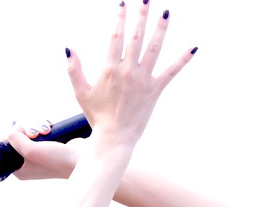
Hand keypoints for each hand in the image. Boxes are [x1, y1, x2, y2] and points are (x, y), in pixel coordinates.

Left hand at [8, 122, 79, 179]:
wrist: (83, 159)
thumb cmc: (58, 161)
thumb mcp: (31, 151)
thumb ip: (15, 139)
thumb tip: (14, 130)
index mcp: (21, 170)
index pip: (5, 151)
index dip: (10, 139)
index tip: (19, 135)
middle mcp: (29, 163)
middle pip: (17, 139)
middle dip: (25, 132)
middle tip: (34, 135)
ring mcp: (41, 154)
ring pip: (29, 133)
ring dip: (35, 128)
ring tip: (45, 132)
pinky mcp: (50, 145)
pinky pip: (40, 132)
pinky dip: (43, 128)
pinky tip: (49, 130)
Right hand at [67, 1, 196, 147]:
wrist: (115, 137)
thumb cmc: (97, 116)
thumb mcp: (81, 92)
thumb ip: (75, 69)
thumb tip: (68, 48)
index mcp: (110, 69)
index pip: (116, 37)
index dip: (120, 19)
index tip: (123, 4)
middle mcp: (128, 71)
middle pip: (136, 38)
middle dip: (141, 17)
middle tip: (146, 0)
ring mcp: (144, 80)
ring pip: (154, 49)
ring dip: (161, 29)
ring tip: (166, 12)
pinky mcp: (156, 90)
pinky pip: (171, 72)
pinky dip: (183, 60)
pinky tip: (194, 48)